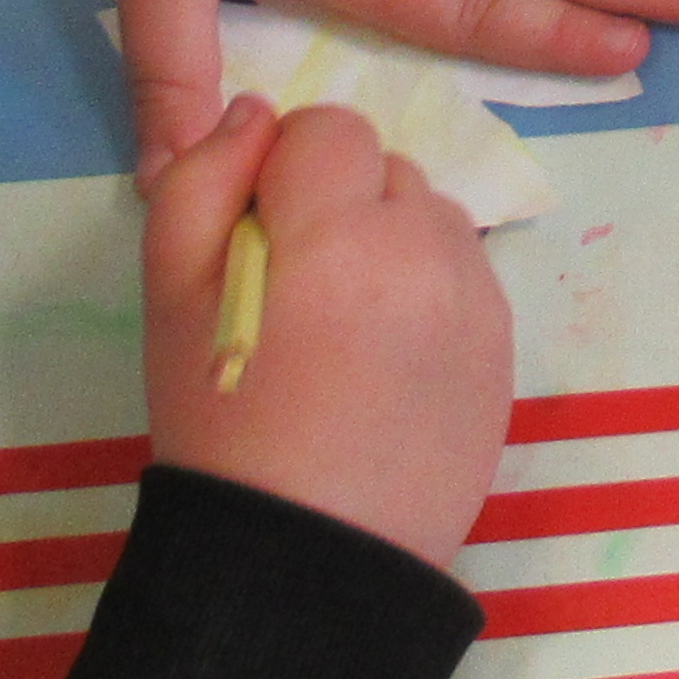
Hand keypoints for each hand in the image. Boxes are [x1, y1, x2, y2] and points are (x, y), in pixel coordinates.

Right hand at [141, 95, 514, 572]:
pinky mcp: (506, 349)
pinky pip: (467, 280)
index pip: (329, 128)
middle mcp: (428, 249)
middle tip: (295, 293)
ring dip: (391, 247)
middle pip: (386, 170)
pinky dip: (429, 298)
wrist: (305, 563)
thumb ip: (201, 182)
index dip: (284, 173)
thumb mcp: (171, 300)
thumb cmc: (222, 428)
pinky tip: (384, 366)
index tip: (260, 240)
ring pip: (433, 221)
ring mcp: (479, 300)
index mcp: (342, 230)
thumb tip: (257, 114)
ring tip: (340, 333)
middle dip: (341, 207)